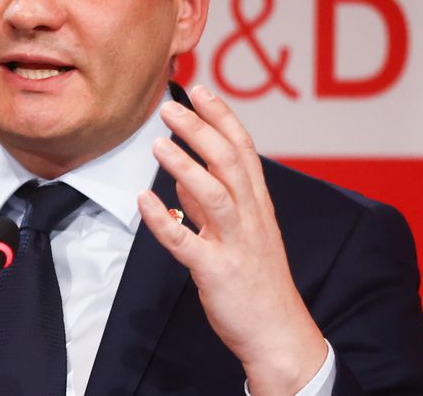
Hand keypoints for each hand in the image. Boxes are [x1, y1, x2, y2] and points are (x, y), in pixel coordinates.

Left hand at [137, 85, 325, 395]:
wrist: (278, 333)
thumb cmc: (257, 281)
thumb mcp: (240, 233)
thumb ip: (210, 204)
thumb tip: (183, 176)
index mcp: (257, 204)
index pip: (243, 149)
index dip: (222, 116)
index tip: (200, 89)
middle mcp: (250, 218)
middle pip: (229, 162)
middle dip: (200, 130)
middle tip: (169, 107)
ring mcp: (235, 244)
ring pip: (214, 195)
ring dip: (185, 166)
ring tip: (158, 142)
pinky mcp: (216, 271)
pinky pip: (187, 242)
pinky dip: (164, 220)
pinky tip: (144, 200)